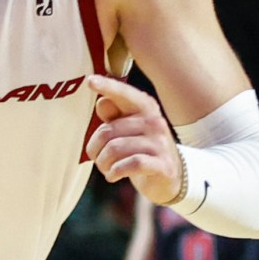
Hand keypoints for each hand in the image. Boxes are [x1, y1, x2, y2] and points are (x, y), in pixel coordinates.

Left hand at [82, 74, 182, 203]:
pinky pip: (131, 164)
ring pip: (116, 149)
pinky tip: (112, 176)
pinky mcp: (163, 164)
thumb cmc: (141, 150)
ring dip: (103, 163)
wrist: (169, 178)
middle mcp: (154, 121)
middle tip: (98, 159)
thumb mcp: (127, 130)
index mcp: (145, 108)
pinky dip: (115, 172)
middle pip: (108, 131)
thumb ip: (114, 115)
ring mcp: (160, 143)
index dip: (107, 86)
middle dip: (96, 149)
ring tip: (106, 168)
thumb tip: (102, 101)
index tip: (89, 81)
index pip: (123, 94)